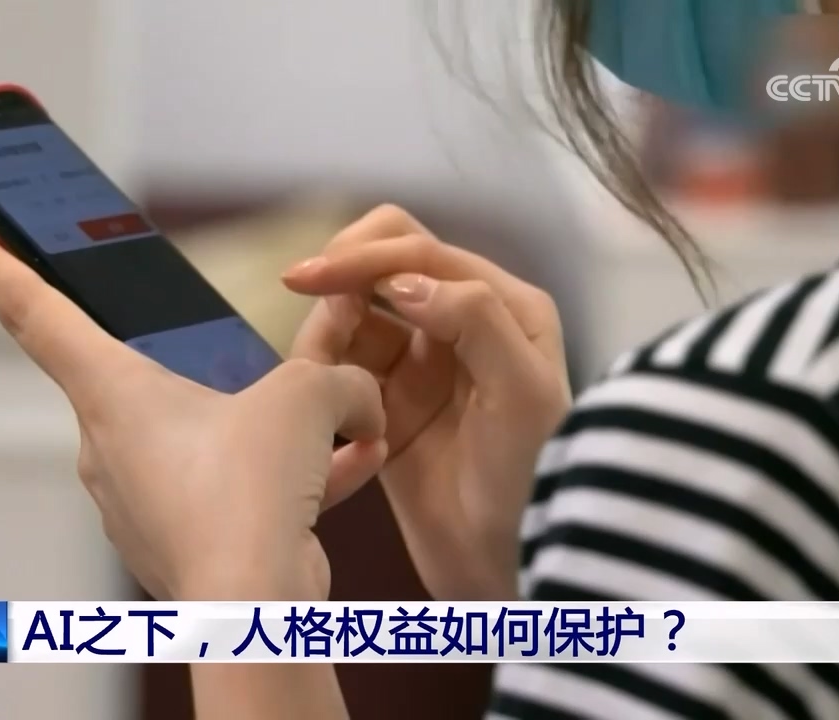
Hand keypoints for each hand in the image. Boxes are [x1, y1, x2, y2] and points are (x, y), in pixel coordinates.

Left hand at [0, 208, 387, 601]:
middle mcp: (109, 443)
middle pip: (147, 377)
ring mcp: (138, 497)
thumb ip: (336, 379)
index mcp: (112, 391)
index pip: (33, 309)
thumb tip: (359, 402)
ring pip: (204, 439)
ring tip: (334, 436)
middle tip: (248, 362)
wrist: (253, 613)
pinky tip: (343, 474)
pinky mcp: (174, 539)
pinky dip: (277, 481)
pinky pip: (226, 491)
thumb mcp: (306, 398)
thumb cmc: (249, 496)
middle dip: (206, 370)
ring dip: (265, 434)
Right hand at [283, 205, 570, 599]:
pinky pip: (343, 364)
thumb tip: (403, 281)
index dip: (364, 256)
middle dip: (343, 271)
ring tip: (321, 364)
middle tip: (304, 294)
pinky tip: (319, 385)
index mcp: (504, 305)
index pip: (422, 253)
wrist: (514, 564)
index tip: (312, 277)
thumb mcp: (523, 389)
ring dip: (329, 322)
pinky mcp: (388, 406)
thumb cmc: (534, 476)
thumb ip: (474, 318)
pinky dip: (324, 363)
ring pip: (356, 313)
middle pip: (386, 263)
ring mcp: (421, 365)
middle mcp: (461, 323)